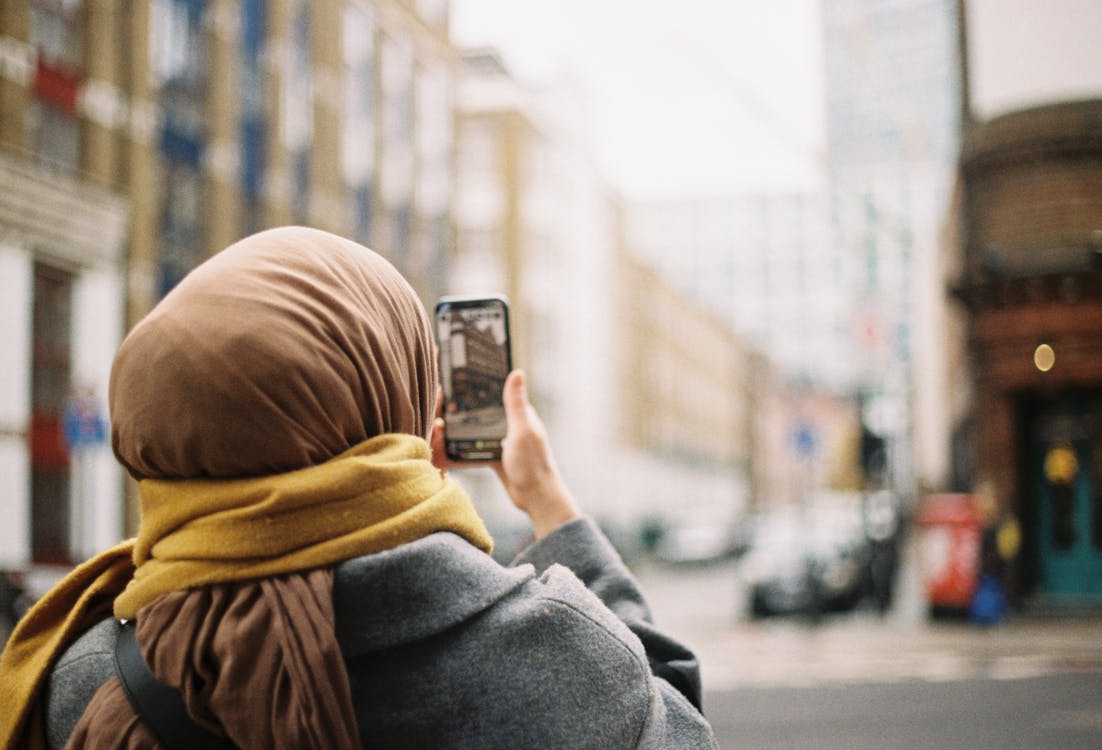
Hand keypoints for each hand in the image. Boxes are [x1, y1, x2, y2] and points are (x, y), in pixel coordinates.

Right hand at [429, 371, 579, 537]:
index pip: (488, 396)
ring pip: (470, 434)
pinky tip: (441, 455)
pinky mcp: (493, 458)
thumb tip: (517, 372)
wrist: (535, 498)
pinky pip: (470, 452)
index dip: (467, 392)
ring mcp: (499, 442)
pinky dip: (457, 453)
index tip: (444, 390)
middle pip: (475, 415)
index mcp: (517, 414)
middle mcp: (507, 425)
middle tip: (434, 419)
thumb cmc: (533, 463)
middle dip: (454, 415)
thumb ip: (516, 403)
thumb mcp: (522, 430)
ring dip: (452, 435)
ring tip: (434, 435)